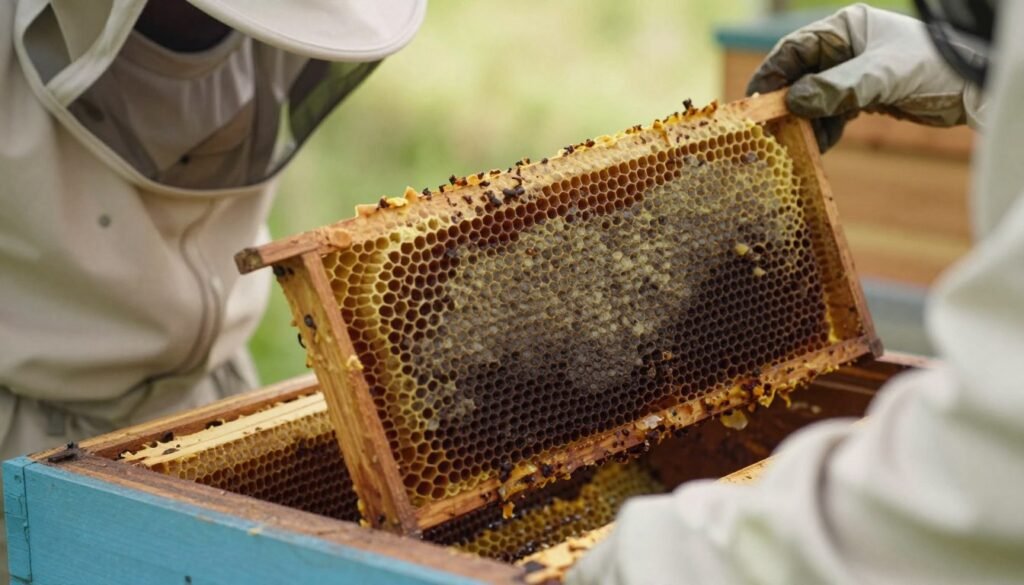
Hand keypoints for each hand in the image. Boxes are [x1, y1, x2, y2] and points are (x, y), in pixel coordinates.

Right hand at [747, 4, 974, 151]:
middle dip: (787, 104)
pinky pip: (831, 113)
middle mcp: (844, 48)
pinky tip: (820, 145)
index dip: (772, 76)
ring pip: (813, 98)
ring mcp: (852, 72)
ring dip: (805, 122)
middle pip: (799, 76)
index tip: (756, 103)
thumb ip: (836, 88)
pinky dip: (823, 129)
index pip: (794, 49)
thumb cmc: (931, 67)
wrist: (973, 87)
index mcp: (844, 28)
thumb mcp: (881, 76)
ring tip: (799, 143)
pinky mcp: (862, 96)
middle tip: (772, 131)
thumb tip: (793, 103)